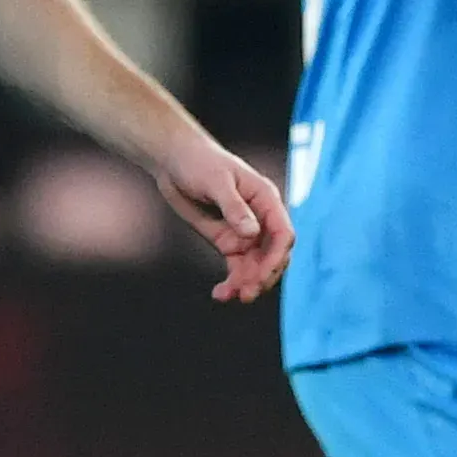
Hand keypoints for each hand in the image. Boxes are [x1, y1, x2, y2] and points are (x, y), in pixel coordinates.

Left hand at [154, 136, 291, 303]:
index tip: (261, 275)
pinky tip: (220, 294)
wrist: (174, 161)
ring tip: (229, 295)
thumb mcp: (216, 182)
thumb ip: (235, 208)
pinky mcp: (227, 241)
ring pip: (255, 266)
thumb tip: (253, 234)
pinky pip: (236, 267)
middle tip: (246, 293)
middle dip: (262, 276)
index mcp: (266, 200)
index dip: (276, 258)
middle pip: (273, 255)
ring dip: (247, 283)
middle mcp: (260, 219)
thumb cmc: (199, 162)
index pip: (283, 234)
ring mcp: (244, 232)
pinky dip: (232, 282)